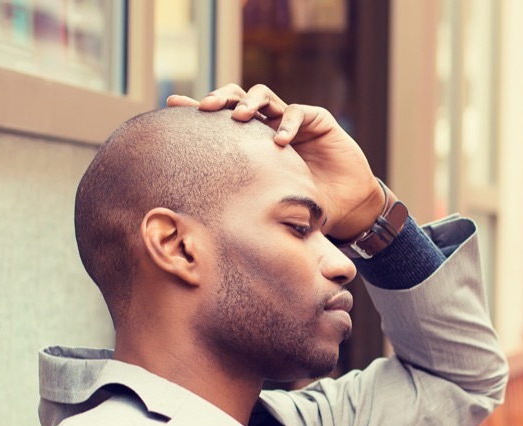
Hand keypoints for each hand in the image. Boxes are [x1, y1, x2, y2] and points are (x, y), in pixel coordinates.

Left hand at [167, 83, 386, 240]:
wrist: (350, 208)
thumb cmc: (311, 209)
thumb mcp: (273, 208)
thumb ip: (247, 207)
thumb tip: (206, 232)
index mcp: (254, 143)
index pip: (220, 120)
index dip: (196, 110)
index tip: (172, 106)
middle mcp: (269, 127)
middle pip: (237, 98)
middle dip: (220, 98)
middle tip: (205, 107)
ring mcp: (293, 120)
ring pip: (264, 96)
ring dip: (248, 102)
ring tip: (239, 117)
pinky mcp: (318, 120)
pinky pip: (298, 112)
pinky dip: (287, 123)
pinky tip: (280, 140)